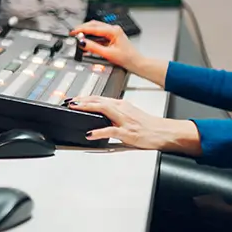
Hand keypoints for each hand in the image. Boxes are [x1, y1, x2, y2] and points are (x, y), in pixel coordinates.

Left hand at [65, 95, 201, 155]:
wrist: (162, 132)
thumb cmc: (146, 124)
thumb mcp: (129, 113)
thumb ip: (114, 112)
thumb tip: (99, 112)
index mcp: (121, 104)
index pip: (99, 98)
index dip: (84, 97)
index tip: (73, 99)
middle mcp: (122, 109)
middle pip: (98, 101)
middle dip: (82, 100)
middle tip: (68, 101)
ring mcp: (124, 120)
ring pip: (103, 110)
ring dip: (87, 108)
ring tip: (74, 108)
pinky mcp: (127, 132)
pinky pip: (110, 131)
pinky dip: (99, 132)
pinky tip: (90, 133)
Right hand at [69, 21, 167, 86]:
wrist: (136, 63)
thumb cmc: (127, 58)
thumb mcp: (108, 54)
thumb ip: (94, 48)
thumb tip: (83, 43)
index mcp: (113, 31)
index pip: (93, 28)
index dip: (81, 30)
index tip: (73, 32)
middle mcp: (113, 29)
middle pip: (94, 25)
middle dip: (83, 29)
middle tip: (73, 33)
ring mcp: (113, 33)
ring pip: (96, 29)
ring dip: (87, 33)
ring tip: (78, 38)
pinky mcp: (112, 37)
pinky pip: (99, 35)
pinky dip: (92, 38)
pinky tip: (87, 43)